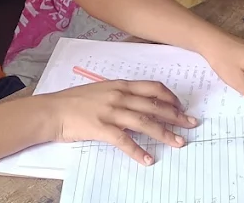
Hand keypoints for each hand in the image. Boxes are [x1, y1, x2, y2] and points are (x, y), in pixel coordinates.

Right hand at [49, 78, 197, 165]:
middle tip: (191, 124)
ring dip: (164, 133)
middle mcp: (119, 96)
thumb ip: (120, 94)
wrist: (52, 111)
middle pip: (154, 105)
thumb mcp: (101, 90)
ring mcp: (111, 112)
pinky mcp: (101, 128)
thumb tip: (139, 103)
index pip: (153, 88)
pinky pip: (124, 141)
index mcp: (120, 85)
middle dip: (176, 115)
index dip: (170, 97)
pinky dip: (138, 151)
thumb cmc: (74, 101)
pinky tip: (148, 159)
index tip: (181, 106)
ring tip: (179, 142)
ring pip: (144, 122)